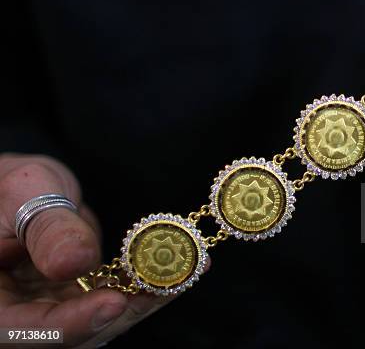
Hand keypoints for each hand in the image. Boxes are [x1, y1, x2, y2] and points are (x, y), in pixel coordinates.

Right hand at [0, 154, 185, 346]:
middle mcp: (21, 317)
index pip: (28, 330)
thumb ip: (47, 228)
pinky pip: (114, 299)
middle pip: (74, 333)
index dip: (73, 322)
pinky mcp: (79, 299)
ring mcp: (52, 311)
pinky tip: (182, 264)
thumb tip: (75, 262)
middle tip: (172, 282)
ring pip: (102, 320)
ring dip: (147, 297)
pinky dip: (146, 285)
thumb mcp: (23, 193)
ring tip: (190, 267)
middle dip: (126, 309)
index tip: (113, 302)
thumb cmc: (9, 187)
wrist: (17, 192)